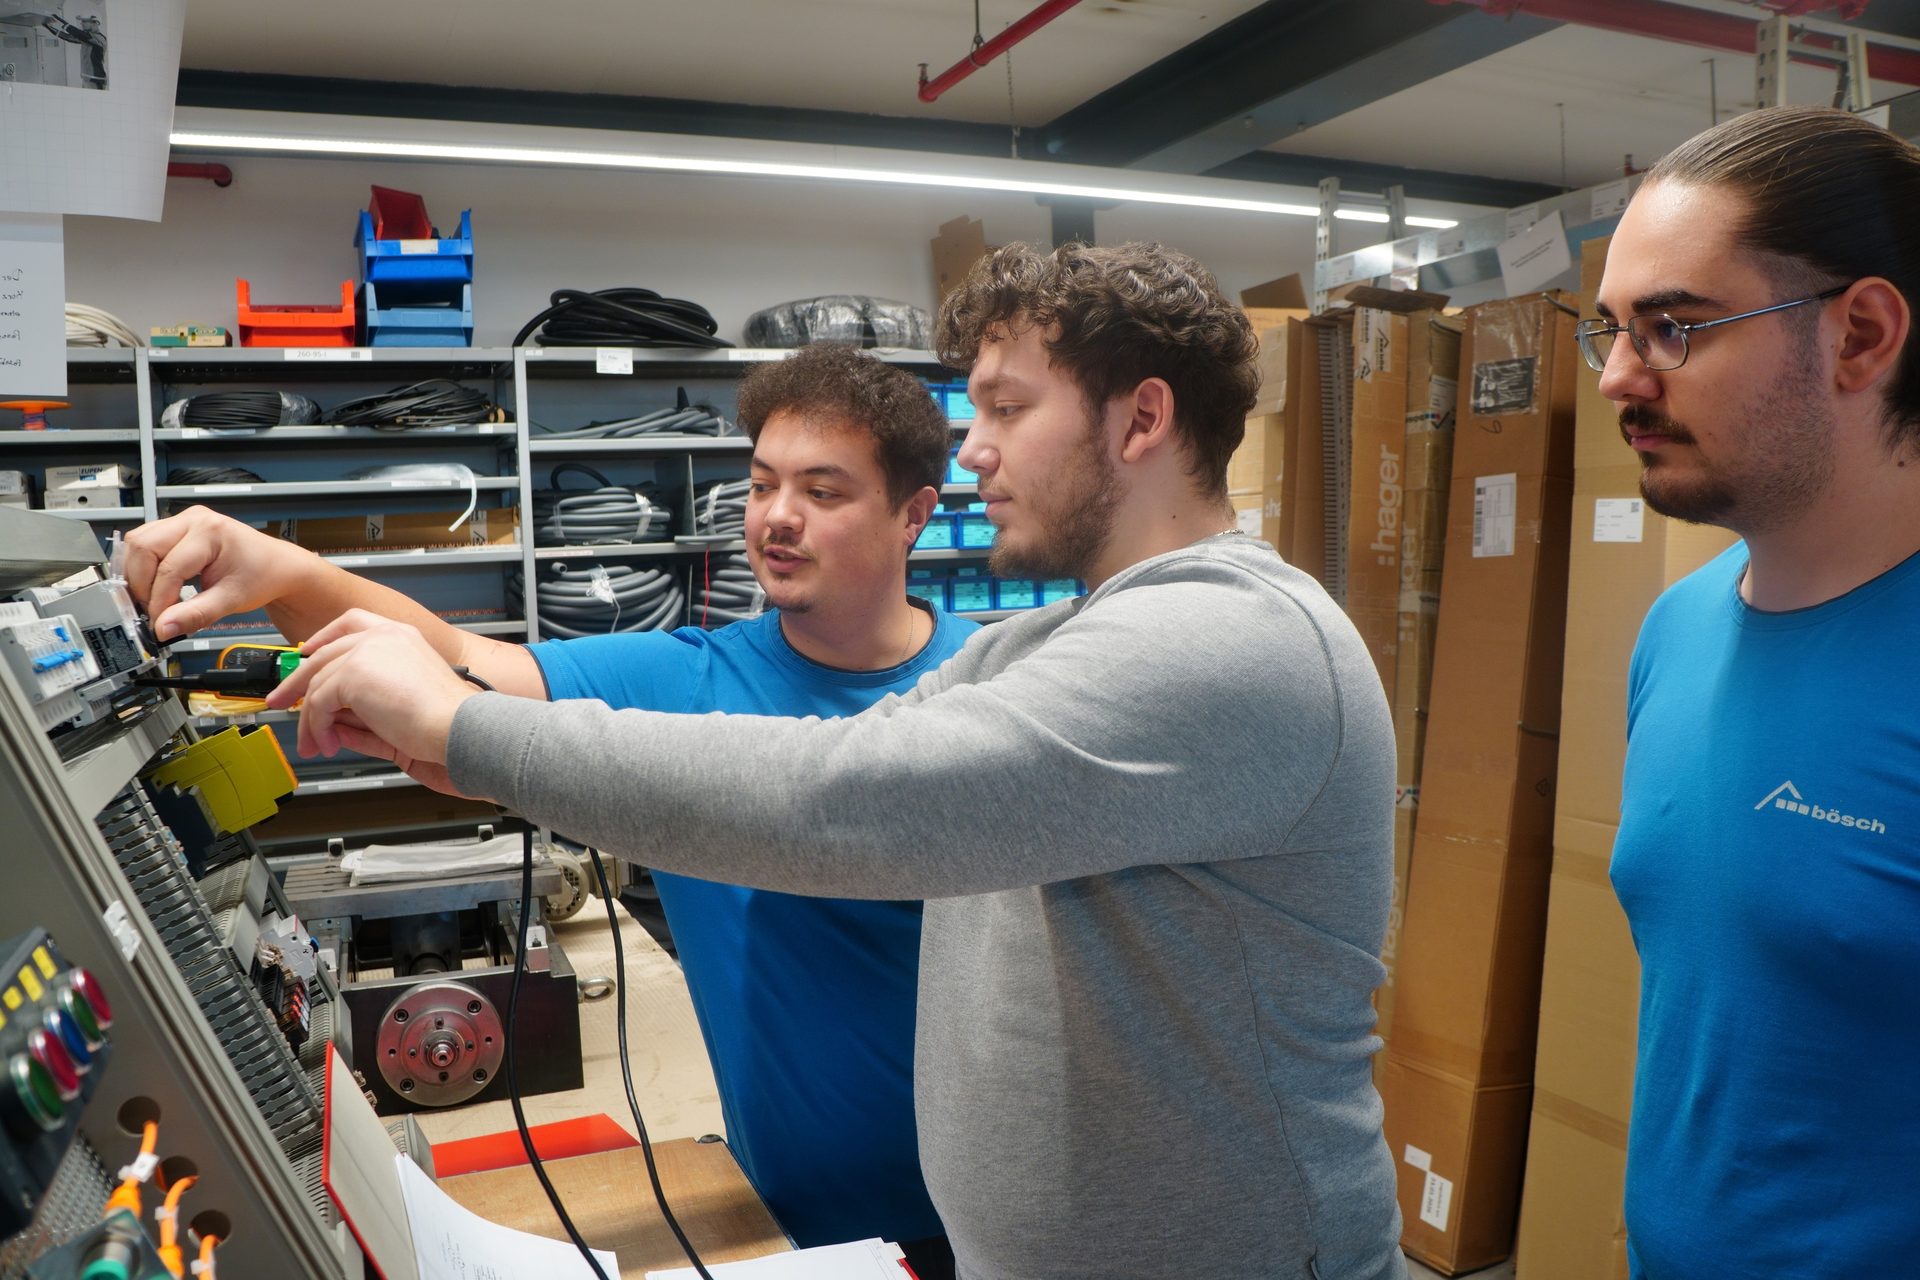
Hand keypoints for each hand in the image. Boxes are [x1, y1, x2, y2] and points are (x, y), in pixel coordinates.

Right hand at [123, 506, 308, 640]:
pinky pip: (145, 543)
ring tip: (152, 599)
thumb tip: (163, 629)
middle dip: (142, 583)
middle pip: (143, 547)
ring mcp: (183, 521)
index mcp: (210, 532)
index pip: (169, 568)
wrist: (276, 567)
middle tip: (152, 610)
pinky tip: (153, 585)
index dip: (159, 600)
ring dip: (138, 574)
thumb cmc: (261, 576)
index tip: (159, 623)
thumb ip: (196, 615)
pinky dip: (142, 566)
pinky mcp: (177, 528)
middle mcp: (193, 519)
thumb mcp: (231, 600)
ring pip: (138, 542)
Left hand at [266, 610, 481, 789]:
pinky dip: (317, 728)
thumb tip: (337, 718)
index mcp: (401, 636)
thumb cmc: (449, 721)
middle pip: (323, 652)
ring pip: (317, 682)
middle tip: (281, 701)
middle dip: (297, 681)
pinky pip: (318, 703)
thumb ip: (370, 703)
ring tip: (313, 743)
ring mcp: (367, 651)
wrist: (462, 729)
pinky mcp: (353, 673)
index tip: (307, 652)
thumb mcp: (404, 704)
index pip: (351, 623)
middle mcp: (384, 636)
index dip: (324, 637)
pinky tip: (328, 744)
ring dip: (310, 719)